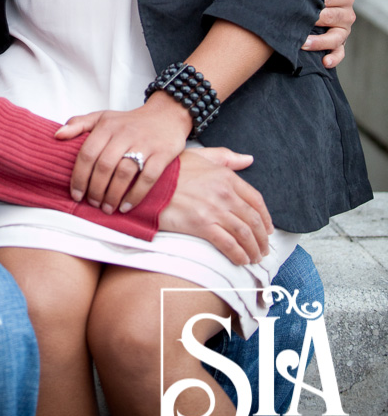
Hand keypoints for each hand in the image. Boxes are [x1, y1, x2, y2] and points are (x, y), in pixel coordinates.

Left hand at [55, 95, 190, 214]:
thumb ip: (78, 124)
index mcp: (106, 126)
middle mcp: (124, 134)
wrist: (166, 115)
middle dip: (95, 189)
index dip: (79, 176)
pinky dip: (135, 195)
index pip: (87, 153)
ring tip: (107, 208)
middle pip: (104, 166)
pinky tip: (126, 206)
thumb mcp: (103, 117)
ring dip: (113, 195)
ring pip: (124, 173)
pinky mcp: (162, 154)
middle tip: (92, 203)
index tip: (75, 194)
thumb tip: (56, 135)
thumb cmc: (129, 122)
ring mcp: (144, 144)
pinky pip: (148, 178)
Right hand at [159, 148, 272, 265]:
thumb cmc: (172, 169)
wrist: (148, 182)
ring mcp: (214, 210)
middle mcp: (224, 193)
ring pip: (244, 234)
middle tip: (263, 249)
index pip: (256, 200)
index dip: (266, 218)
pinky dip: (238, 255)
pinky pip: (228, 244)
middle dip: (262, 239)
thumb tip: (248, 159)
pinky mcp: (202, 225)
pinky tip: (241, 260)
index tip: (268, 229)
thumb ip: (226, 157)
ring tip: (254, 258)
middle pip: (253, 220)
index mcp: (226, 176)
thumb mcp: (201, 155)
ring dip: (253, 250)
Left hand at [302, 0, 354, 67]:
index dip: (314, 0)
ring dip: (320, 42)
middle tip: (296, 22)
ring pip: (336, 37)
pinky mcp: (340, 42)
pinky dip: (334, 58)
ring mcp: (344, 29)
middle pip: (332, 17)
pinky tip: (325, 62)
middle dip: (314, 20)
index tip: (298, 2)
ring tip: (303, 44)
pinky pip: (340, 52)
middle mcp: (347, 12)